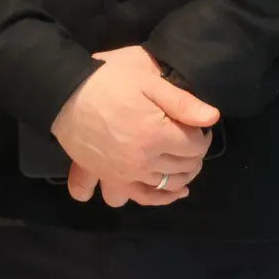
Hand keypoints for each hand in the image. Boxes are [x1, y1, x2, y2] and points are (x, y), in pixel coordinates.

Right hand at [52, 46, 218, 207]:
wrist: (65, 94)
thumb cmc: (107, 81)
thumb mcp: (146, 79)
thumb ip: (181, 101)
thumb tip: (213, 117)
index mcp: (155, 134)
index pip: (194, 145)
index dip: (202, 135)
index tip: (200, 126)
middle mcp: (144, 160)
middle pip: (184, 166)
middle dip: (195, 154)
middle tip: (193, 140)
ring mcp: (127, 174)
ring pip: (168, 185)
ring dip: (183, 175)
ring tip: (185, 162)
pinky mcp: (112, 178)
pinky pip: (142, 198)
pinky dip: (161, 199)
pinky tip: (173, 192)